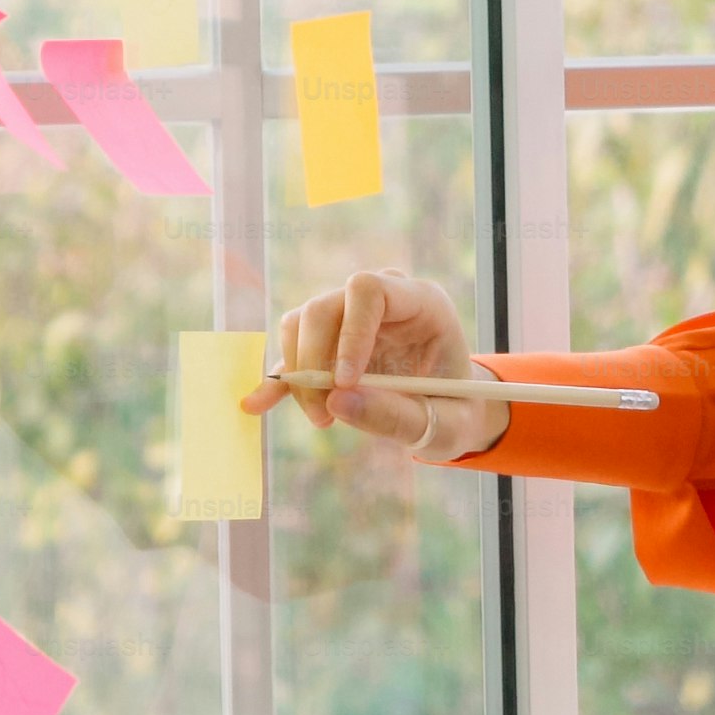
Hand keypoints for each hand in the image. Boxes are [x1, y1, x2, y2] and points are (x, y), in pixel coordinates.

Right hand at [236, 268, 509, 458]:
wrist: (450, 410)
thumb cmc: (456, 411)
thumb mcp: (445, 425)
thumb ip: (399, 416)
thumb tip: (336, 401)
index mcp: (422, 302)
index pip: (370, 290)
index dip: (350, 331)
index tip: (344, 382)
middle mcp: (383, 299)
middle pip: (325, 306)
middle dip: (315, 362)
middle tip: (325, 415)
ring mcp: (351, 315)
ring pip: (301, 324)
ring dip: (299, 374)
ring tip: (322, 418)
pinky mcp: (329, 340)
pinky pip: (292, 349)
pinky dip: (277, 379)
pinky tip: (257, 405)